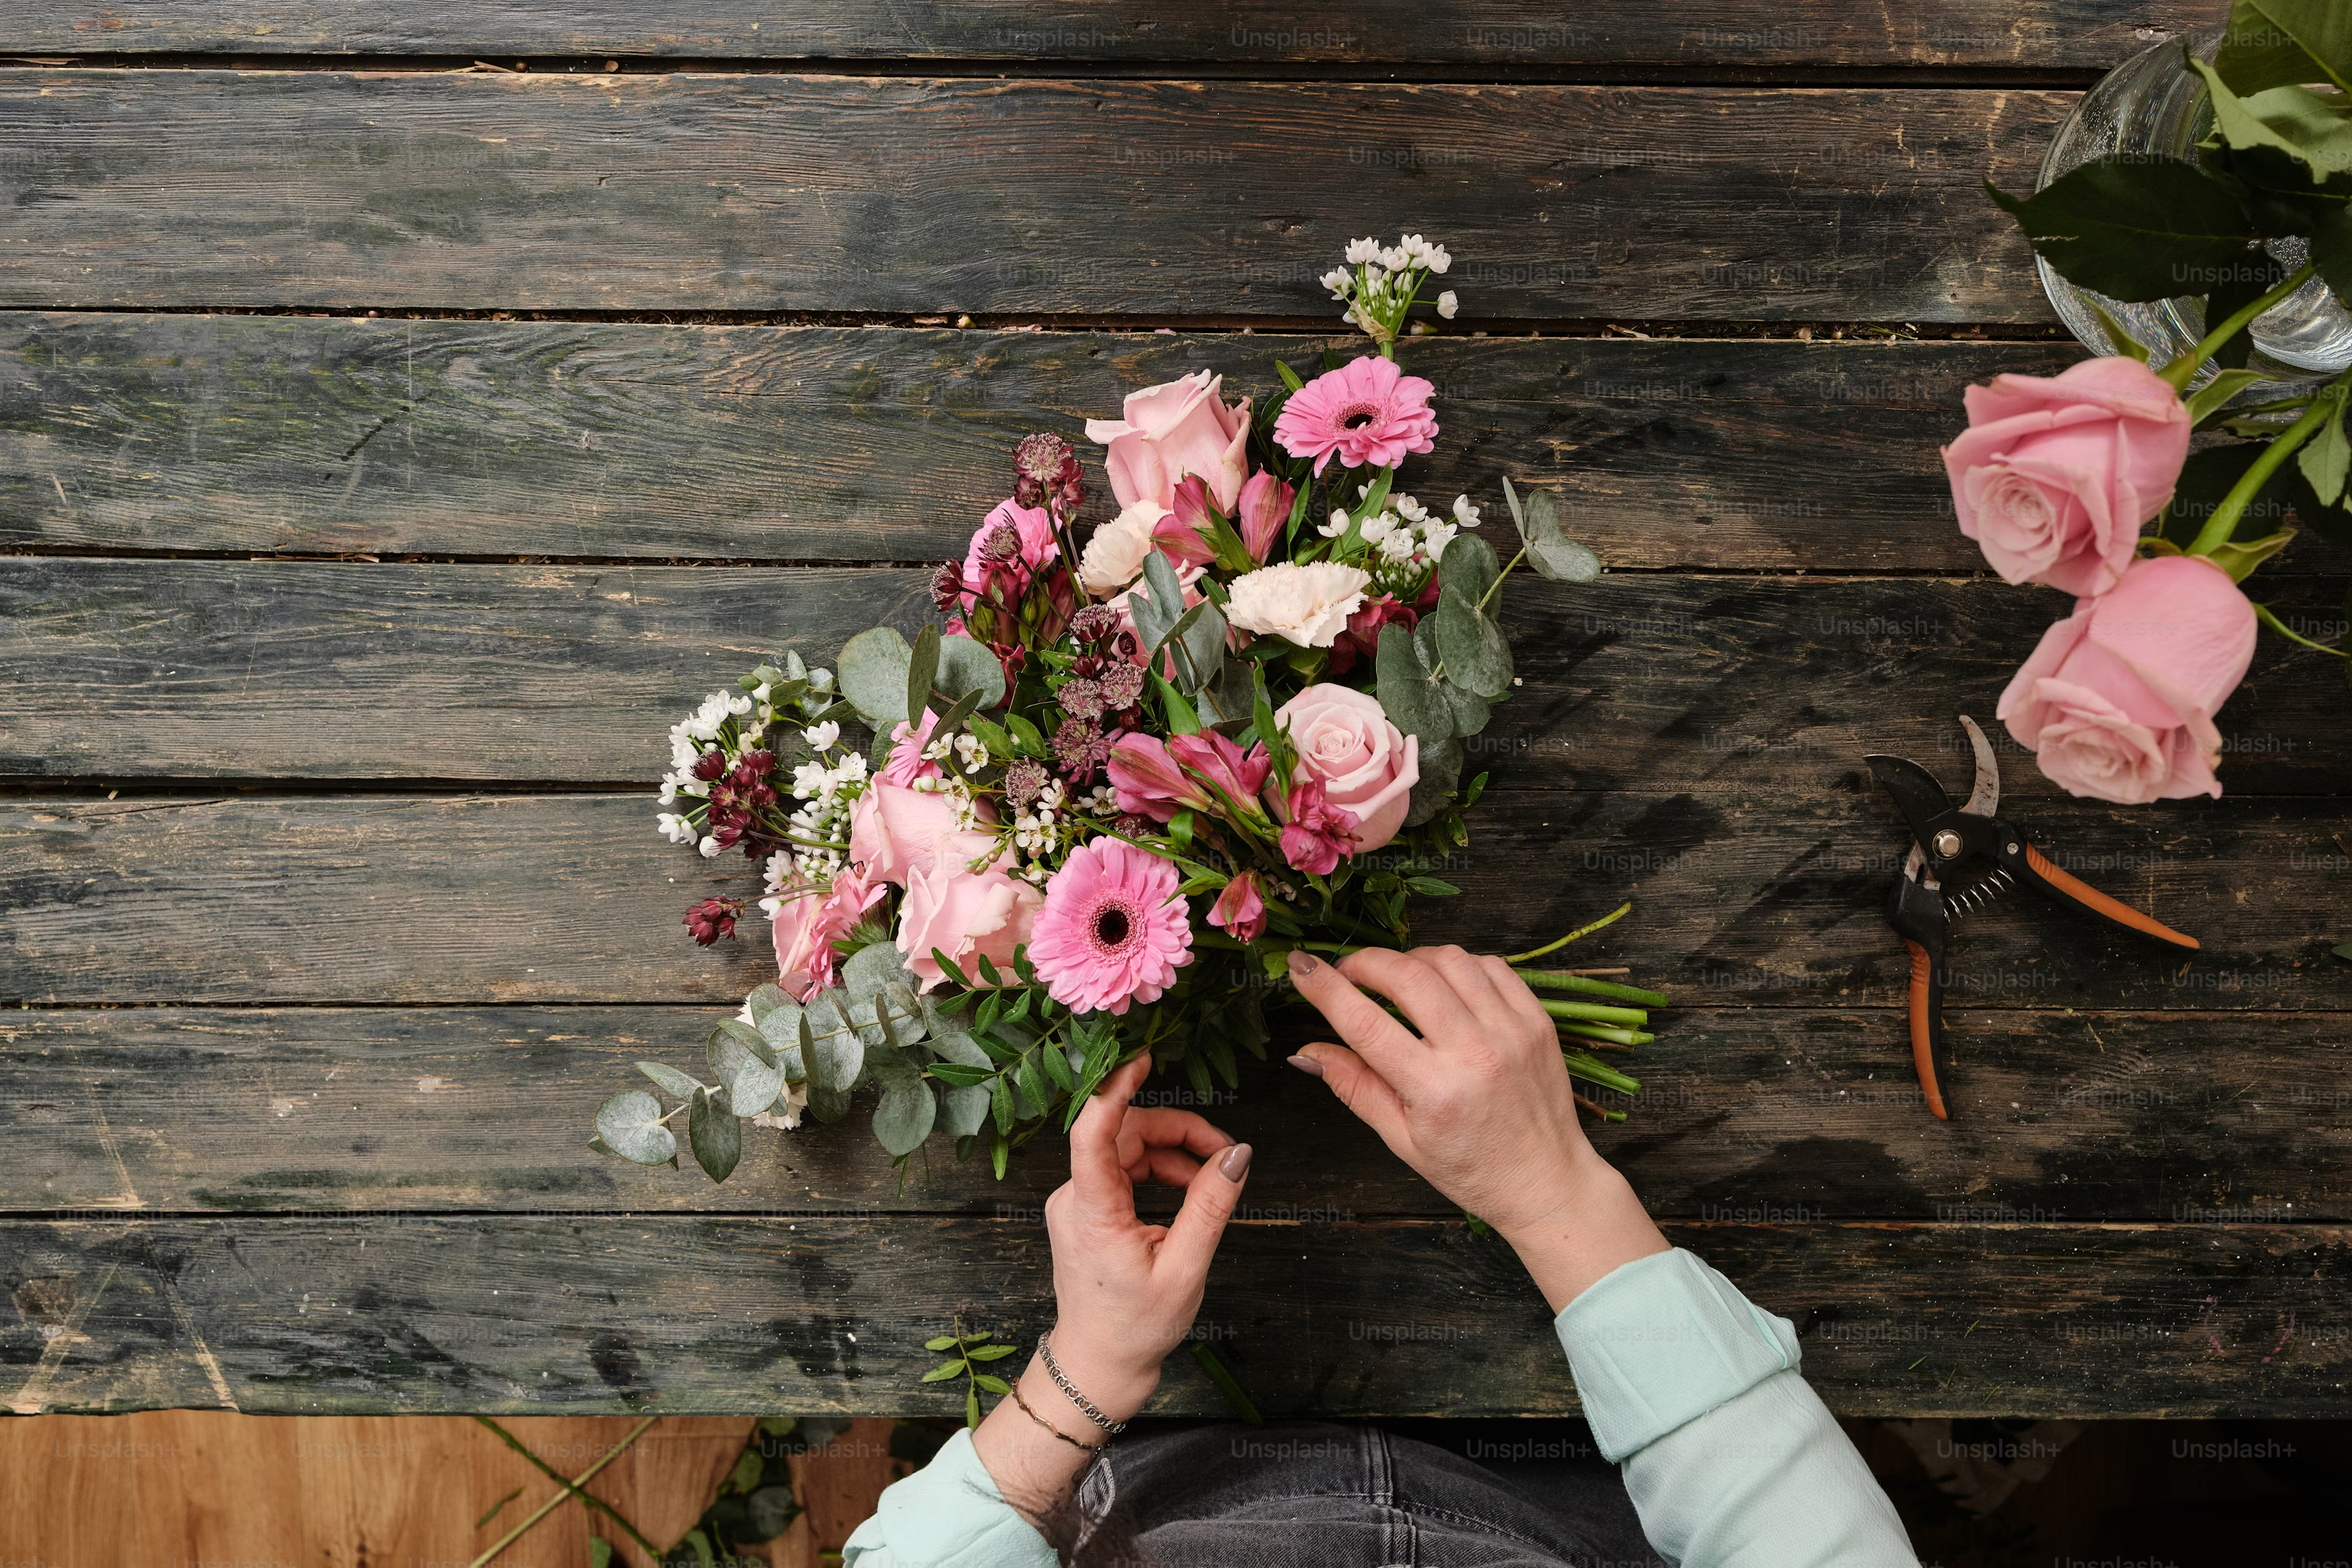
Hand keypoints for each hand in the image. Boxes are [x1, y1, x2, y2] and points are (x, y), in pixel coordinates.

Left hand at [1038, 1053, 1251, 1418]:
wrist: (1099, 1366)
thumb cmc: (1137, 1328)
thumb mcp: (1185, 1270)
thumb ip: (1211, 1206)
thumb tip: (1239, 1153)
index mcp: (1091, 1213)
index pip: (1092, 1132)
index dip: (1115, 1088)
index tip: (1142, 1058)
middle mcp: (1074, 1199)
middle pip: (1124, 1134)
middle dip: (1178, 1131)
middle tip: (1225, 1151)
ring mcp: (1077, 1204)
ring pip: (1127, 1149)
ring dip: (1173, 1152)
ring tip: (1213, 1178)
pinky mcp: (1086, 1211)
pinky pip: (1124, 1170)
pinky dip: (1160, 1170)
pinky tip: (1189, 1191)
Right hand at [1286, 946, 1665, 1309]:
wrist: (1546, 1180)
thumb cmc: (1470, 1168)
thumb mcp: (1401, 1139)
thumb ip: (1353, 1087)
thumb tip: (1305, 1052)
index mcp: (1436, 1092)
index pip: (1365, 1023)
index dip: (1325, 988)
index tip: (1299, 966)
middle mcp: (1476, 1054)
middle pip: (1407, 976)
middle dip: (1365, 963)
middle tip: (1348, 973)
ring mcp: (1512, 1031)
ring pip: (1450, 959)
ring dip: (1411, 960)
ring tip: (1396, 980)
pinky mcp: (1537, 1020)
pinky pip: (1490, 965)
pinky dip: (1458, 965)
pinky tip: (1444, 985)